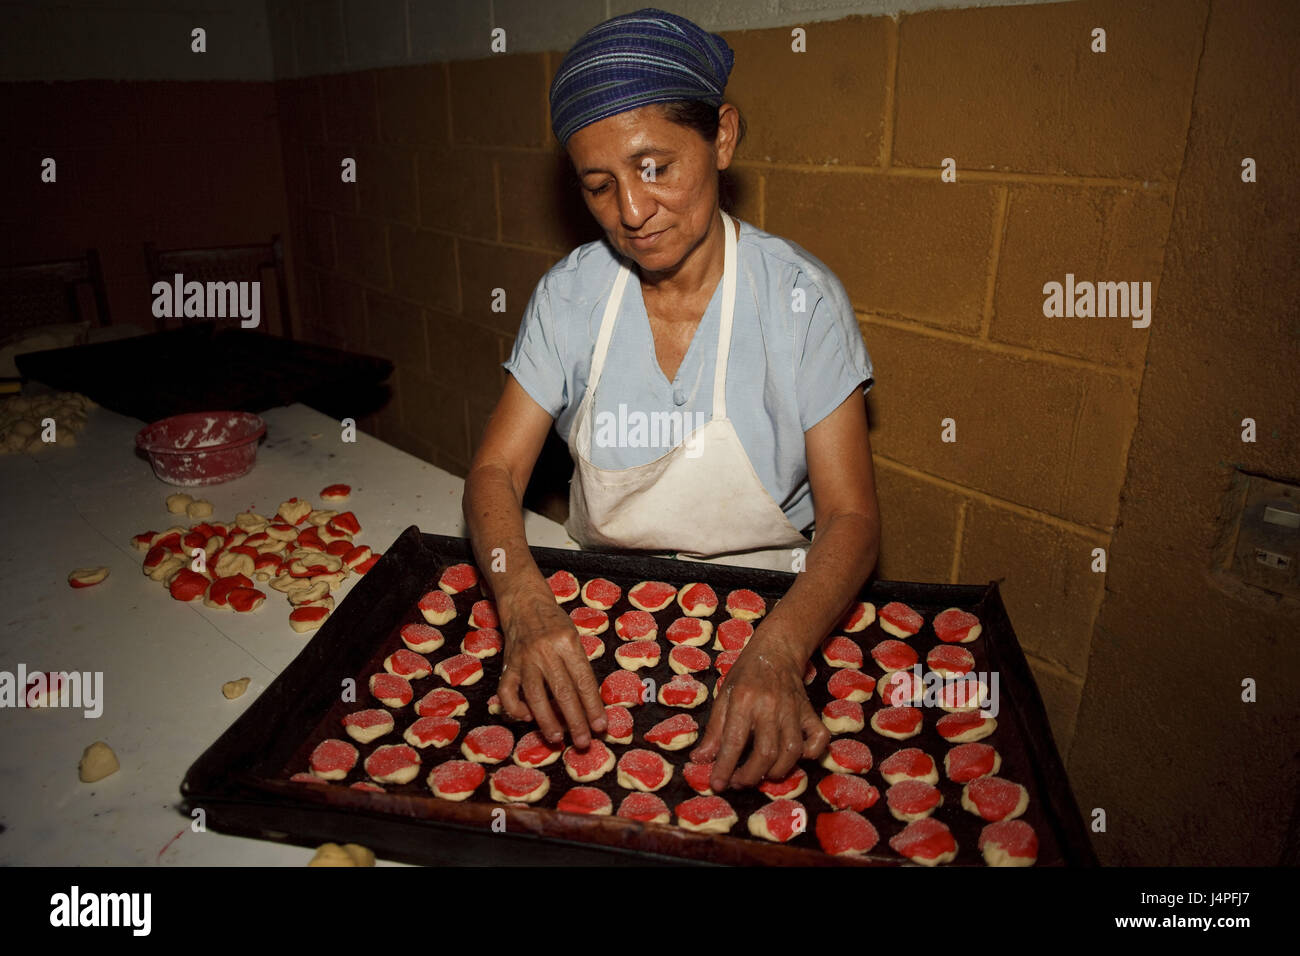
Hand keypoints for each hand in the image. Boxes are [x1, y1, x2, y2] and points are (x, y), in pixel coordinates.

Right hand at [496, 581, 605, 746]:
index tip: (601, 726)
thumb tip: (589, 705)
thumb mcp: (574, 636)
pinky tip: (527, 717)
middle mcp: (545, 651)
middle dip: (575, 721)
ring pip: (535, 696)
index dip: (593, 707)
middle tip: (584, 743)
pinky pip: (507, 692)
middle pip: (562, 692)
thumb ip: (579, 667)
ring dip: (547, 721)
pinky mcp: (507, 664)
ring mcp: (524, 659)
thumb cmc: (555, 622)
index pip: (584, 681)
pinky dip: (515, 708)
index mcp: (567, 642)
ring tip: (557, 738)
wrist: (524, 602)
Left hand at [689, 626, 829, 792]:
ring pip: (791, 751)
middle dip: (750, 776)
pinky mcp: (810, 712)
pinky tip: (797, 758)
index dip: (724, 767)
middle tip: (738, 783)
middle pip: (765, 752)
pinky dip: (811, 753)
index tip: (717, 785)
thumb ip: (713, 730)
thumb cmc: (746, 674)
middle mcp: (770, 706)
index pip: (733, 741)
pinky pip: (819, 738)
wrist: (777, 650)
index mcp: (743, 700)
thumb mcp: (723, 696)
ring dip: (777, 771)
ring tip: (762, 775)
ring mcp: (793, 710)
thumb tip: (699, 760)